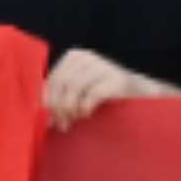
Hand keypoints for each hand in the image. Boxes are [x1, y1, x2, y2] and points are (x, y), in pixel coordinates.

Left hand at [44, 48, 178, 131]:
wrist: (139, 93)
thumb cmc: (103, 94)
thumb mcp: (79, 91)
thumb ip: (61, 97)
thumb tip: (41, 115)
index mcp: (74, 57)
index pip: (53, 79)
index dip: (49, 101)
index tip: (52, 120)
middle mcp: (87, 57)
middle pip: (62, 84)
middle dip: (59, 107)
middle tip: (63, 124)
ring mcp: (103, 66)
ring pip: (75, 89)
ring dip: (71, 109)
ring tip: (75, 120)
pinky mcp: (116, 79)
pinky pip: (92, 95)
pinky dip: (86, 108)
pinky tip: (87, 114)